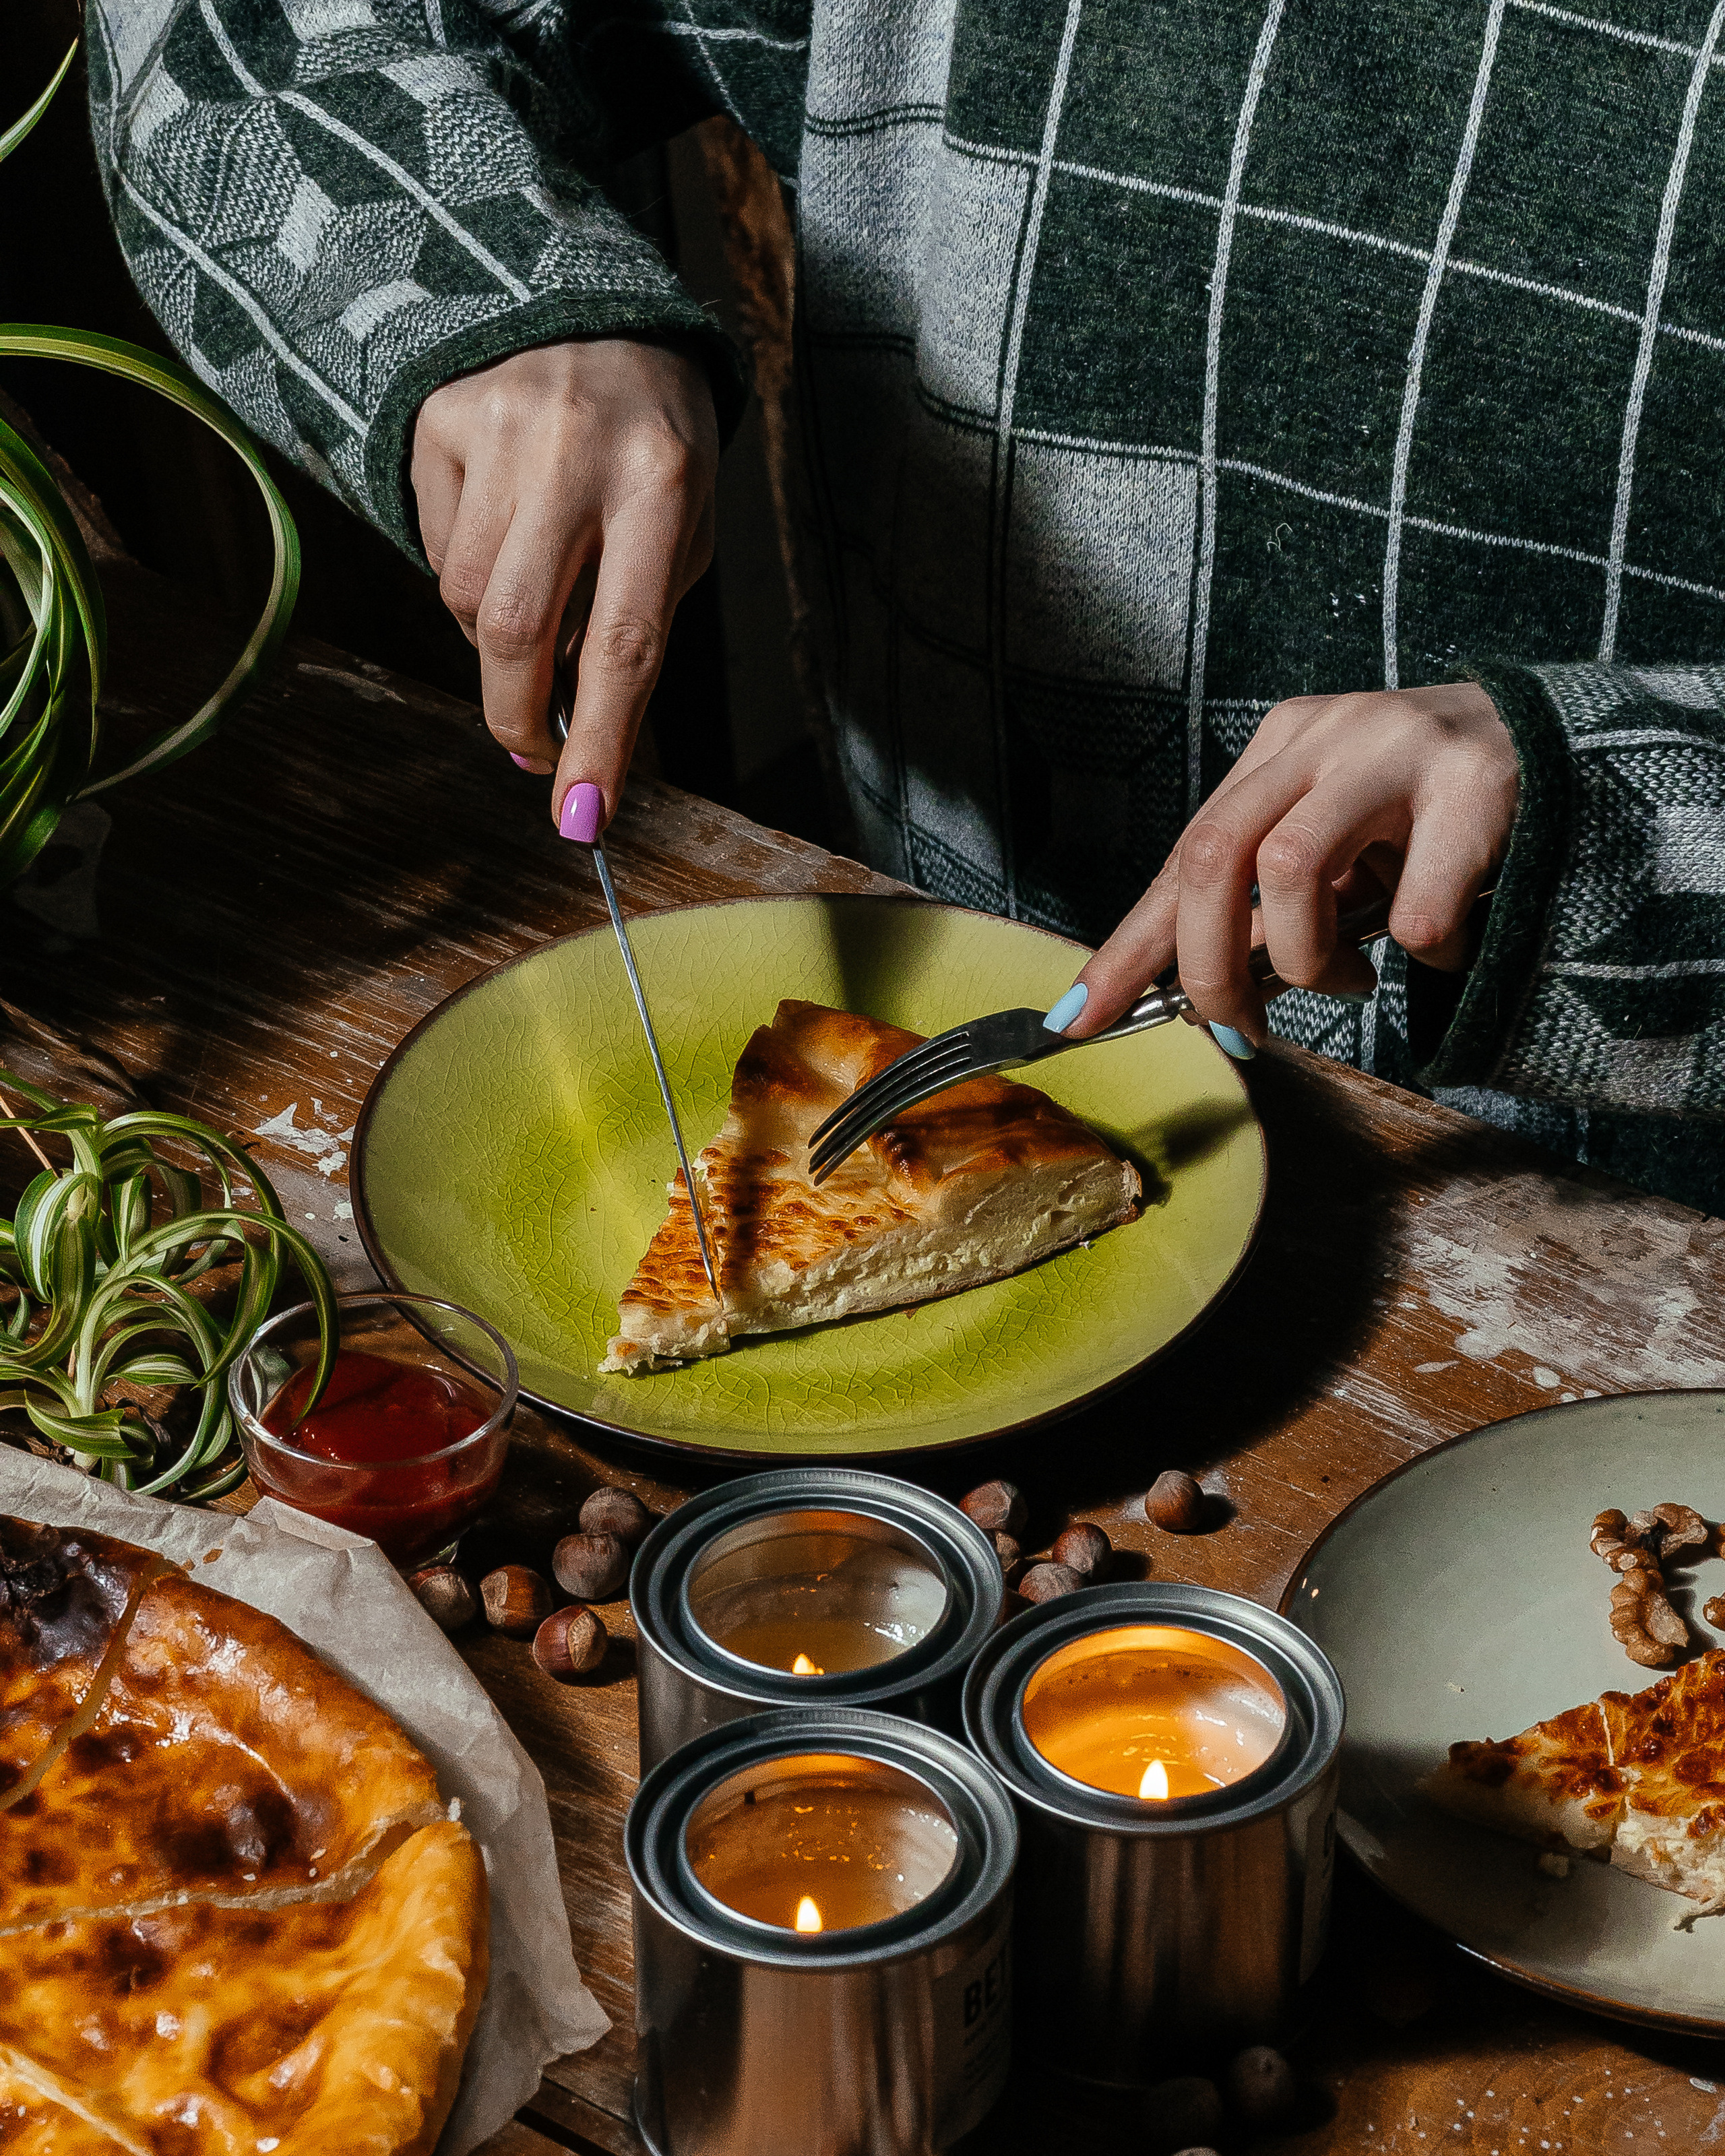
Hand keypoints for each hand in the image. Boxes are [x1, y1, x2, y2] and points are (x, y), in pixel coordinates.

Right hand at [411, 340, 717, 832]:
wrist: (592, 309)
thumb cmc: (653, 443)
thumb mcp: (682, 525)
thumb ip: (634, 621)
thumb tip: (576, 729)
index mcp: (663, 482)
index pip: (627, 641)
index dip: (603, 741)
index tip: (583, 816)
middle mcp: (576, 451)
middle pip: (517, 631)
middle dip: (519, 715)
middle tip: (536, 752)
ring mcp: (498, 427)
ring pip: (465, 599)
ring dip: (496, 638)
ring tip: (539, 591)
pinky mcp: (438, 418)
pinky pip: (436, 546)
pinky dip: (468, 569)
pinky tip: (504, 523)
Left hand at [1055, 681, 1518, 1044]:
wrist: (1565, 747)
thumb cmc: (1430, 819)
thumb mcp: (1336, 852)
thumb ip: (1267, 909)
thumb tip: (1200, 995)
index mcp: (1278, 749)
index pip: (1181, 855)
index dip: (1127, 945)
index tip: (1077, 1015)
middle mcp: (1325, 735)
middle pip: (1214, 855)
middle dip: (1208, 967)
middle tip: (1243, 1026)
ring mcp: (1398, 749)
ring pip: (1291, 869)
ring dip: (1308, 957)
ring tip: (1351, 980)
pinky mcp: (1475, 784)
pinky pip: (1414, 908)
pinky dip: (1419, 953)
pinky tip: (1444, 945)